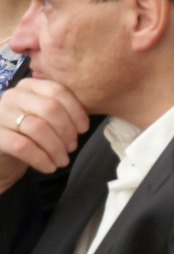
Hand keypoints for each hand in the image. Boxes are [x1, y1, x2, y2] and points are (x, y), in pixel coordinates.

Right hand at [0, 77, 89, 191]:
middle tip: (73, 147)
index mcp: (29, 85)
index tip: (84, 129)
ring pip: (37, 128)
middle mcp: (12, 95)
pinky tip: (50, 167)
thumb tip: (84, 122)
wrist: (2, 155)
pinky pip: (22, 146)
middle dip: (66, 130)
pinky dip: (40, 158)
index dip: (75, 111)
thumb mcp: (46, 117)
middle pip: (49, 108)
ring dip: (55, 147)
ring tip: (63, 160)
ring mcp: (0, 114)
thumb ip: (62, 110)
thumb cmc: (30, 134)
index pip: (58, 91)